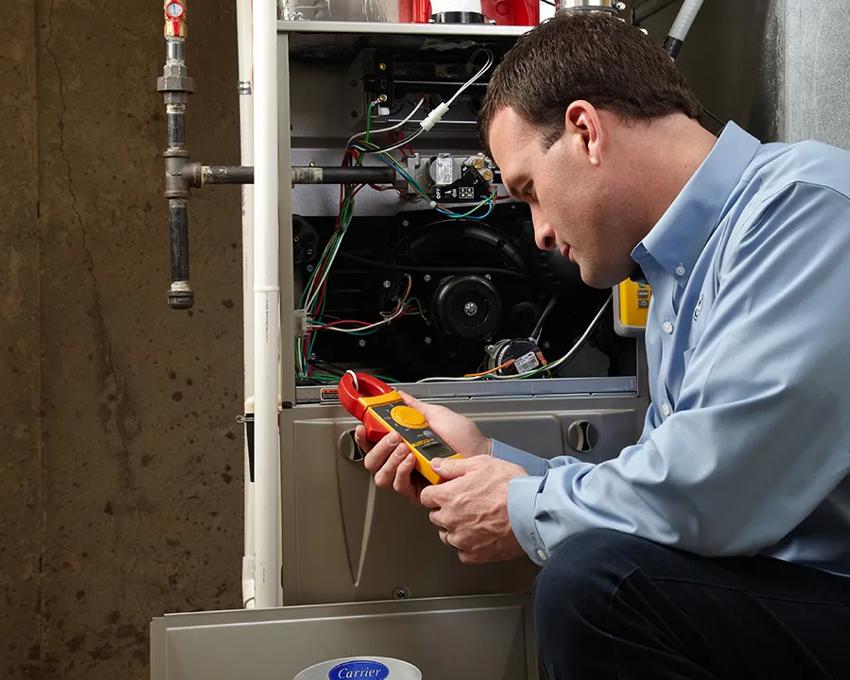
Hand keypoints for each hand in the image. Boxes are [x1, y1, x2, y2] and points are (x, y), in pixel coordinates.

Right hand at [355, 391, 491, 504]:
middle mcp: (402, 463)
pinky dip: (401, 471)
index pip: (374, 444)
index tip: (363, 427)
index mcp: (403, 444)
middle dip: (379, 448)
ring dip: (389, 459)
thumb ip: (414, 407)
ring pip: (381, 476)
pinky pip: (399, 486)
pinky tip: (410, 460)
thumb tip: (400, 396)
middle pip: (372, 462)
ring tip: (404, 447)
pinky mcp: (418, 492)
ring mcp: (409, 478)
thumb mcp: (435, 415)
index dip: (364, 437)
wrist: (478, 453)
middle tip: (393, 436)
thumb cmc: (463, 437)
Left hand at [419, 455, 526, 563]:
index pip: (426, 497)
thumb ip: (453, 466)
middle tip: (463, 504)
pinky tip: (479, 536)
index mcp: (449, 496)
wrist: (531, 511)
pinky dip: (468, 546)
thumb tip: (436, 465)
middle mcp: (451, 519)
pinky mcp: (476, 554)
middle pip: (435, 517)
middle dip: (445, 510)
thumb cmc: (510, 487)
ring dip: (454, 529)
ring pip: (447, 536)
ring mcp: (462, 538)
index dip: (435, 493)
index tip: (443, 492)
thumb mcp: (481, 464)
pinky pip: (462, 553)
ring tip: (472, 520)